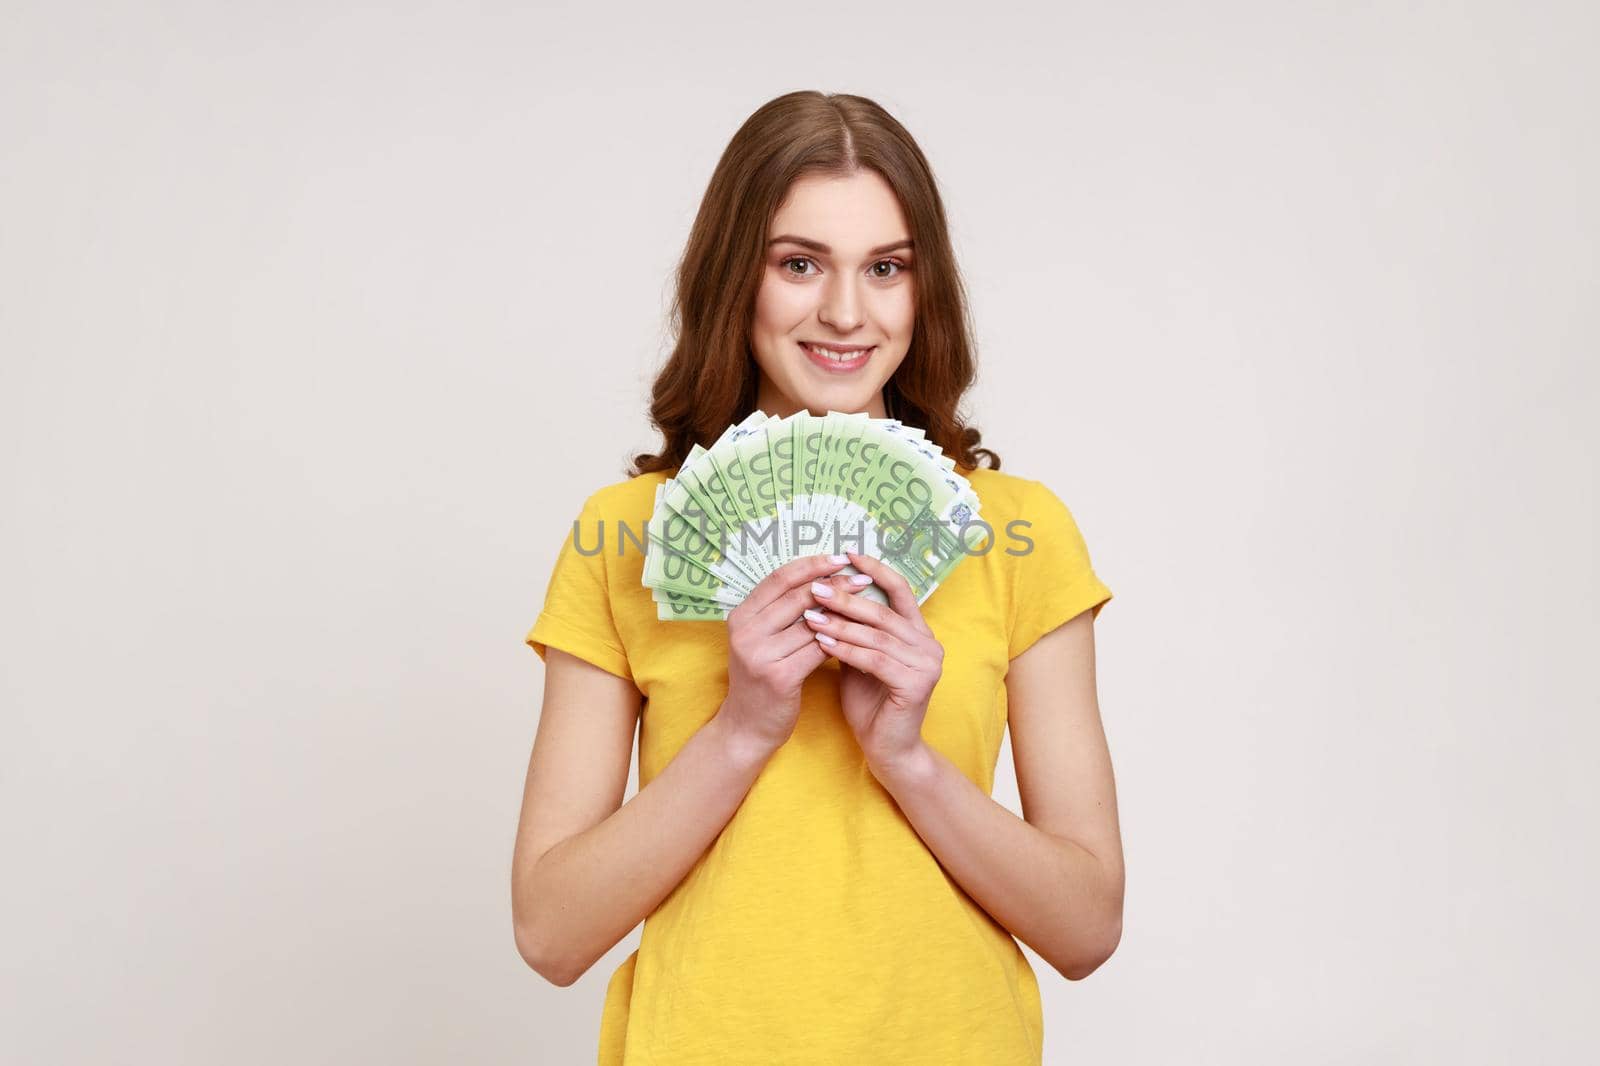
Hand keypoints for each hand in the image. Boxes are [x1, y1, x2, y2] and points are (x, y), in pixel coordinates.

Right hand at [716, 553, 858, 755]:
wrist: (747, 728)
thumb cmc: (761, 679)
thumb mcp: (762, 641)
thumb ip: (782, 613)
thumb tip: (824, 581)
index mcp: (740, 616)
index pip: (779, 579)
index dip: (811, 565)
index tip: (840, 558)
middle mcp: (745, 633)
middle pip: (797, 597)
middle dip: (834, 585)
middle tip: (862, 578)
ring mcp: (760, 656)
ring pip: (812, 624)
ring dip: (843, 613)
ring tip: (867, 606)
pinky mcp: (779, 677)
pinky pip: (818, 650)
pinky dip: (840, 641)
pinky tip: (858, 636)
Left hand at [803, 551, 943, 773]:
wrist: (887, 749)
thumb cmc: (871, 703)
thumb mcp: (858, 658)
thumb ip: (853, 630)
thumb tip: (825, 594)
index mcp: (919, 632)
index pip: (900, 590)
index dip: (874, 570)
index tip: (846, 554)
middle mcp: (929, 644)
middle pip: (883, 610)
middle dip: (846, 597)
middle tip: (815, 588)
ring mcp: (927, 664)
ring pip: (877, 634)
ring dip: (840, 623)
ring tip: (810, 616)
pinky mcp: (917, 684)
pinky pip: (875, 659)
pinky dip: (846, 649)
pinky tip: (822, 643)